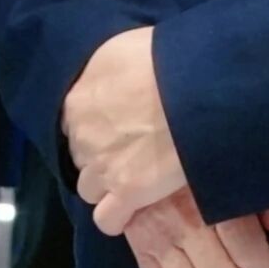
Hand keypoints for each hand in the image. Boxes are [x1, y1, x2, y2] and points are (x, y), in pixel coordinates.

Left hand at [64, 28, 188, 232]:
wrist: (195, 88)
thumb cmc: (167, 59)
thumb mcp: (124, 48)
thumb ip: (107, 69)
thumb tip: (113, 77)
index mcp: (78, 98)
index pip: (73, 123)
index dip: (96, 127)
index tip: (118, 127)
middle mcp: (82, 134)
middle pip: (81, 155)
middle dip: (102, 155)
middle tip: (134, 149)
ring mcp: (101, 166)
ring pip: (89, 188)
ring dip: (107, 185)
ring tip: (137, 177)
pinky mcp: (125, 192)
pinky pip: (106, 219)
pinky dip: (117, 217)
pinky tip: (133, 210)